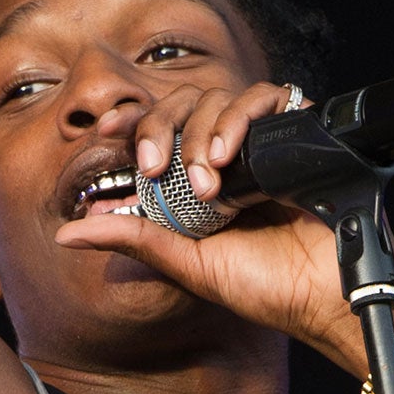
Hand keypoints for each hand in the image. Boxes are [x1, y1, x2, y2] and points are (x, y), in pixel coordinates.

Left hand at [56, 81, 366, 351]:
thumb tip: (67, 231)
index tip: (104, 132)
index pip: (159, 132)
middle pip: (183, 105)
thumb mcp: (187, 264)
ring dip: (200, 134)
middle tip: (156, 168)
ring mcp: (263, 143)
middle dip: (161, 128)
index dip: (132, 123)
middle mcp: (229, 157)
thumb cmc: (267, 288)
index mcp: (199, 183)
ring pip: (218, 99)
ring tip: (207, 182)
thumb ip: (133, 240)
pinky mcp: (298, 133)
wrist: (326, 297)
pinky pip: (267, 96)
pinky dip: (240, 117)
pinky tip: (229, 157)